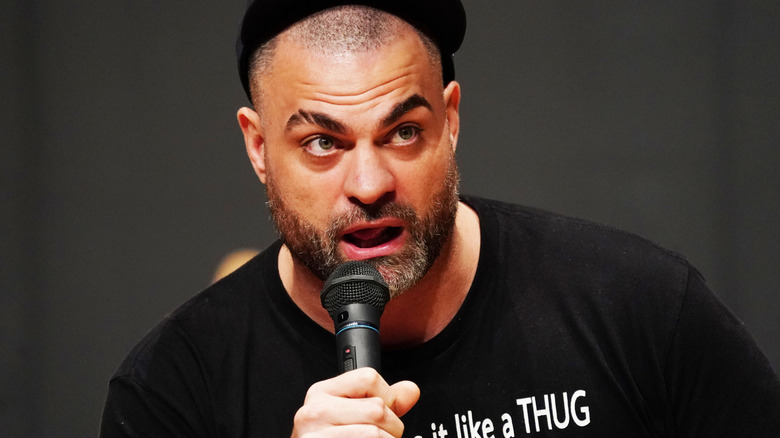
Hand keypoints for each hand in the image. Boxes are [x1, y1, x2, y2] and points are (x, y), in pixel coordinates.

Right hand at [291, 368, 419, 436]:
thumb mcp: (351, 415)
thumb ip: (384, 401)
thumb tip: (411, 390)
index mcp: (322, 392)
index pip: (369, 377)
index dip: (386, 397)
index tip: (382, 412)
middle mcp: (314, 411)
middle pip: (377, 409)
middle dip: (391, 429)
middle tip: (381, 436)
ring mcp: (315, 436)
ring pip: (375, 434)